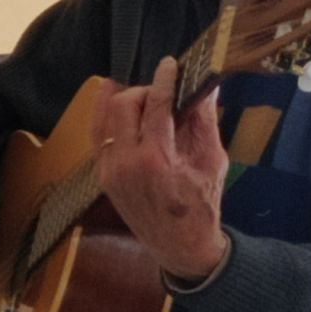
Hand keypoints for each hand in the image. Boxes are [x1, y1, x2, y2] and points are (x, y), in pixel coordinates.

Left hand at [92, 54, 229, 284]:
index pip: (156, 105)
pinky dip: (107, 116)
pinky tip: (115, 101)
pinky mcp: (104, 176)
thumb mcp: (212, 161)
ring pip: (105, 118)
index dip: (164, 79)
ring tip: (141, 94)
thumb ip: (205, 121)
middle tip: (161, 91)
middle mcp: (126, 163)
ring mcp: (110, 171)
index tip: (170, 64)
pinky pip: (99, 136)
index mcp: (156, 160)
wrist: (180, 247)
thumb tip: (207, 86)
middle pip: (125, 105)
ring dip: (122, 100)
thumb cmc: (201, 205)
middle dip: (144, 90)